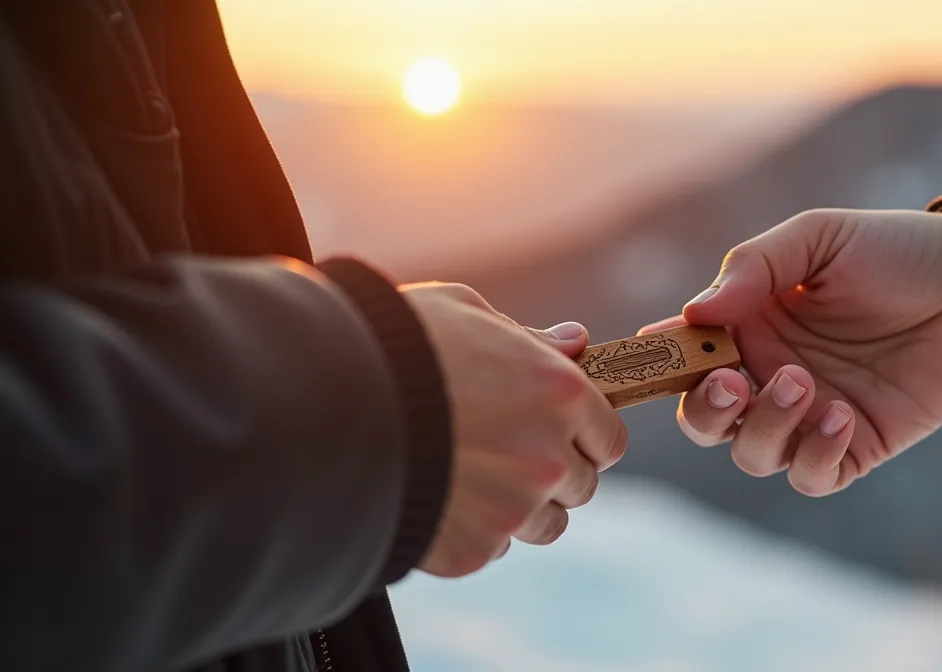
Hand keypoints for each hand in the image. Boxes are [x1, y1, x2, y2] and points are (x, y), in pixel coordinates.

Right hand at [401, 282, 626, 576]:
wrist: (317, 401)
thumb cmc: (395, 342)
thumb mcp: (466, 313)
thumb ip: (529, 337)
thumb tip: (575, 342)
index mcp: (560, 394)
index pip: (608, 439)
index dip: (585, 436)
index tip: (558, 432)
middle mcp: (549, 457)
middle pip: (581, 486)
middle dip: (553, 471)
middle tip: (503, 451)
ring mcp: (513, 510)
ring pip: (543, 525)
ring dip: (519, 506)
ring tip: (467, 476)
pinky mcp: (473, 550)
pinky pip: (493, 549)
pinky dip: (473, 530)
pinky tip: (436, 494)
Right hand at [641, 209, 941, 495]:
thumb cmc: (893, 252)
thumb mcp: (818, 240)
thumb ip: (753, 267)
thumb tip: (694, 313)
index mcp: (748, 327)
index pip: (685, 355)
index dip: (660, 361)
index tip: (651, 354)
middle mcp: (768, 376)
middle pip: (705, 420)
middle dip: (703, 410)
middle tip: (728, 383)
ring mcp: (809, 416)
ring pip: (753, 453)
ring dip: (764, 426)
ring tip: (802, 383)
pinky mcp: (854, 447)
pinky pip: (812, 475)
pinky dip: (813, 455)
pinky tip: (839, 415)